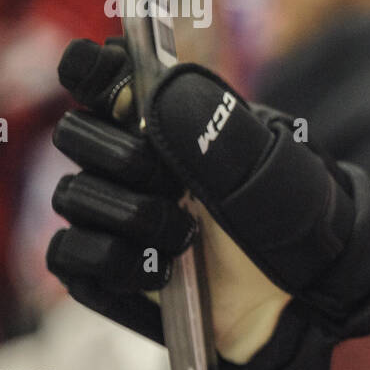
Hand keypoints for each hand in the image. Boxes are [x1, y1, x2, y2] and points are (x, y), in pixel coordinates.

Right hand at [46, 38, 369, 369]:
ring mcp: (109, 212)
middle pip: (74, 133)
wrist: (299, 298)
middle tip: (174, 183)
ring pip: (73, 195)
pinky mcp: (100, 266)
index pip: (99, 73)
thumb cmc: (291, 221)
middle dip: (125, 157)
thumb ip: (218, 130)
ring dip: (133, 216)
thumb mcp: (272, 169)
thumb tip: (160, 92)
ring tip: (186, 237)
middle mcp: (127, 159)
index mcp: (165, 117)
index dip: (94, 72)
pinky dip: (115, 262)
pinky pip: (70, 255)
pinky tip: (161, 271)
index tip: (117, 91)